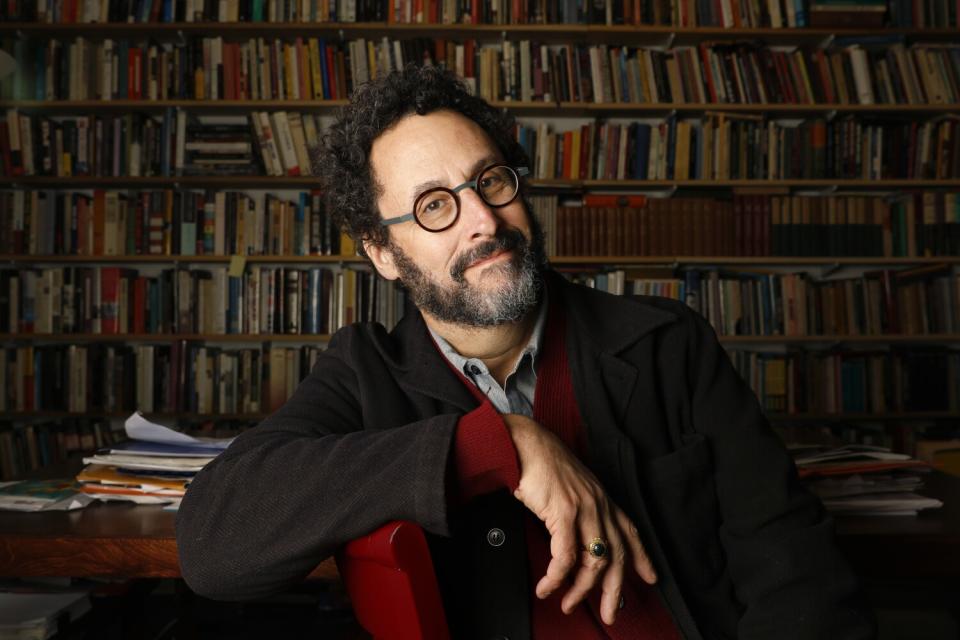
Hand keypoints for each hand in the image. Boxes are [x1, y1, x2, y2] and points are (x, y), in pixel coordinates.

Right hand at [502, 414, 656, 625]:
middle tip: (611, 615)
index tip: (650, 578)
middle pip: (617, 556)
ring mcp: (584, 509)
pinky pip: (564, 556)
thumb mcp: (572, 489)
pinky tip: (547, 588)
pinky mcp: (563, 512)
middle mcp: (599, 505)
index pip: (630, 532)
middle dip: (615, 591)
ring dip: (580, 590)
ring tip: (568, 604)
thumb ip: (581, 512)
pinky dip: (556, 578)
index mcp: (602, 499)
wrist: (525, 444)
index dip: (642, 558)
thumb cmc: (543, 464)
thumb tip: (579, 541)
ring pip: (593, 562)